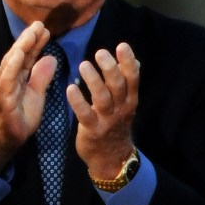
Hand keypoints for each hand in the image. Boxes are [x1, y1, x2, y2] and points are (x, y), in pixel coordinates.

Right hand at [0, 21, 56, 171]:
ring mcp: (3, 86)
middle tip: (39, 24)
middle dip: (28, 39)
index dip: (36, 42)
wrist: (4, 140)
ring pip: (12, 62)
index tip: (46, 29)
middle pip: (19, 54)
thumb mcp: (36, 96)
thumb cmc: (19, 118)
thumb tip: (51, 57)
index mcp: (17, 76)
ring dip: (21, 47)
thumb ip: (41, 77)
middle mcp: (7, 77)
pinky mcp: (2, 97)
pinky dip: (12, 65)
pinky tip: (19, 53)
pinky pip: (7, 78)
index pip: (28, 56)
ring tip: (30, 33)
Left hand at [67, 42, 138, 177]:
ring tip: (84, 64)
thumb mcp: (126, 104)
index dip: (128, 62)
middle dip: (110, 68)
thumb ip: (128, 83)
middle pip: (118, 86)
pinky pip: (85, 114)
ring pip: (103, 98)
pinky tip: (70, 88)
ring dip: (94, 81)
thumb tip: (134, 60)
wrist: (112, 158)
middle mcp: (121, 109)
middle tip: (100, 52)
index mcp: (129, 100)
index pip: (132, 78)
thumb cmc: (115, 125)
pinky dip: (78, 101)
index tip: (122, 45)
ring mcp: (107, 120)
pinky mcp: (92, 130)